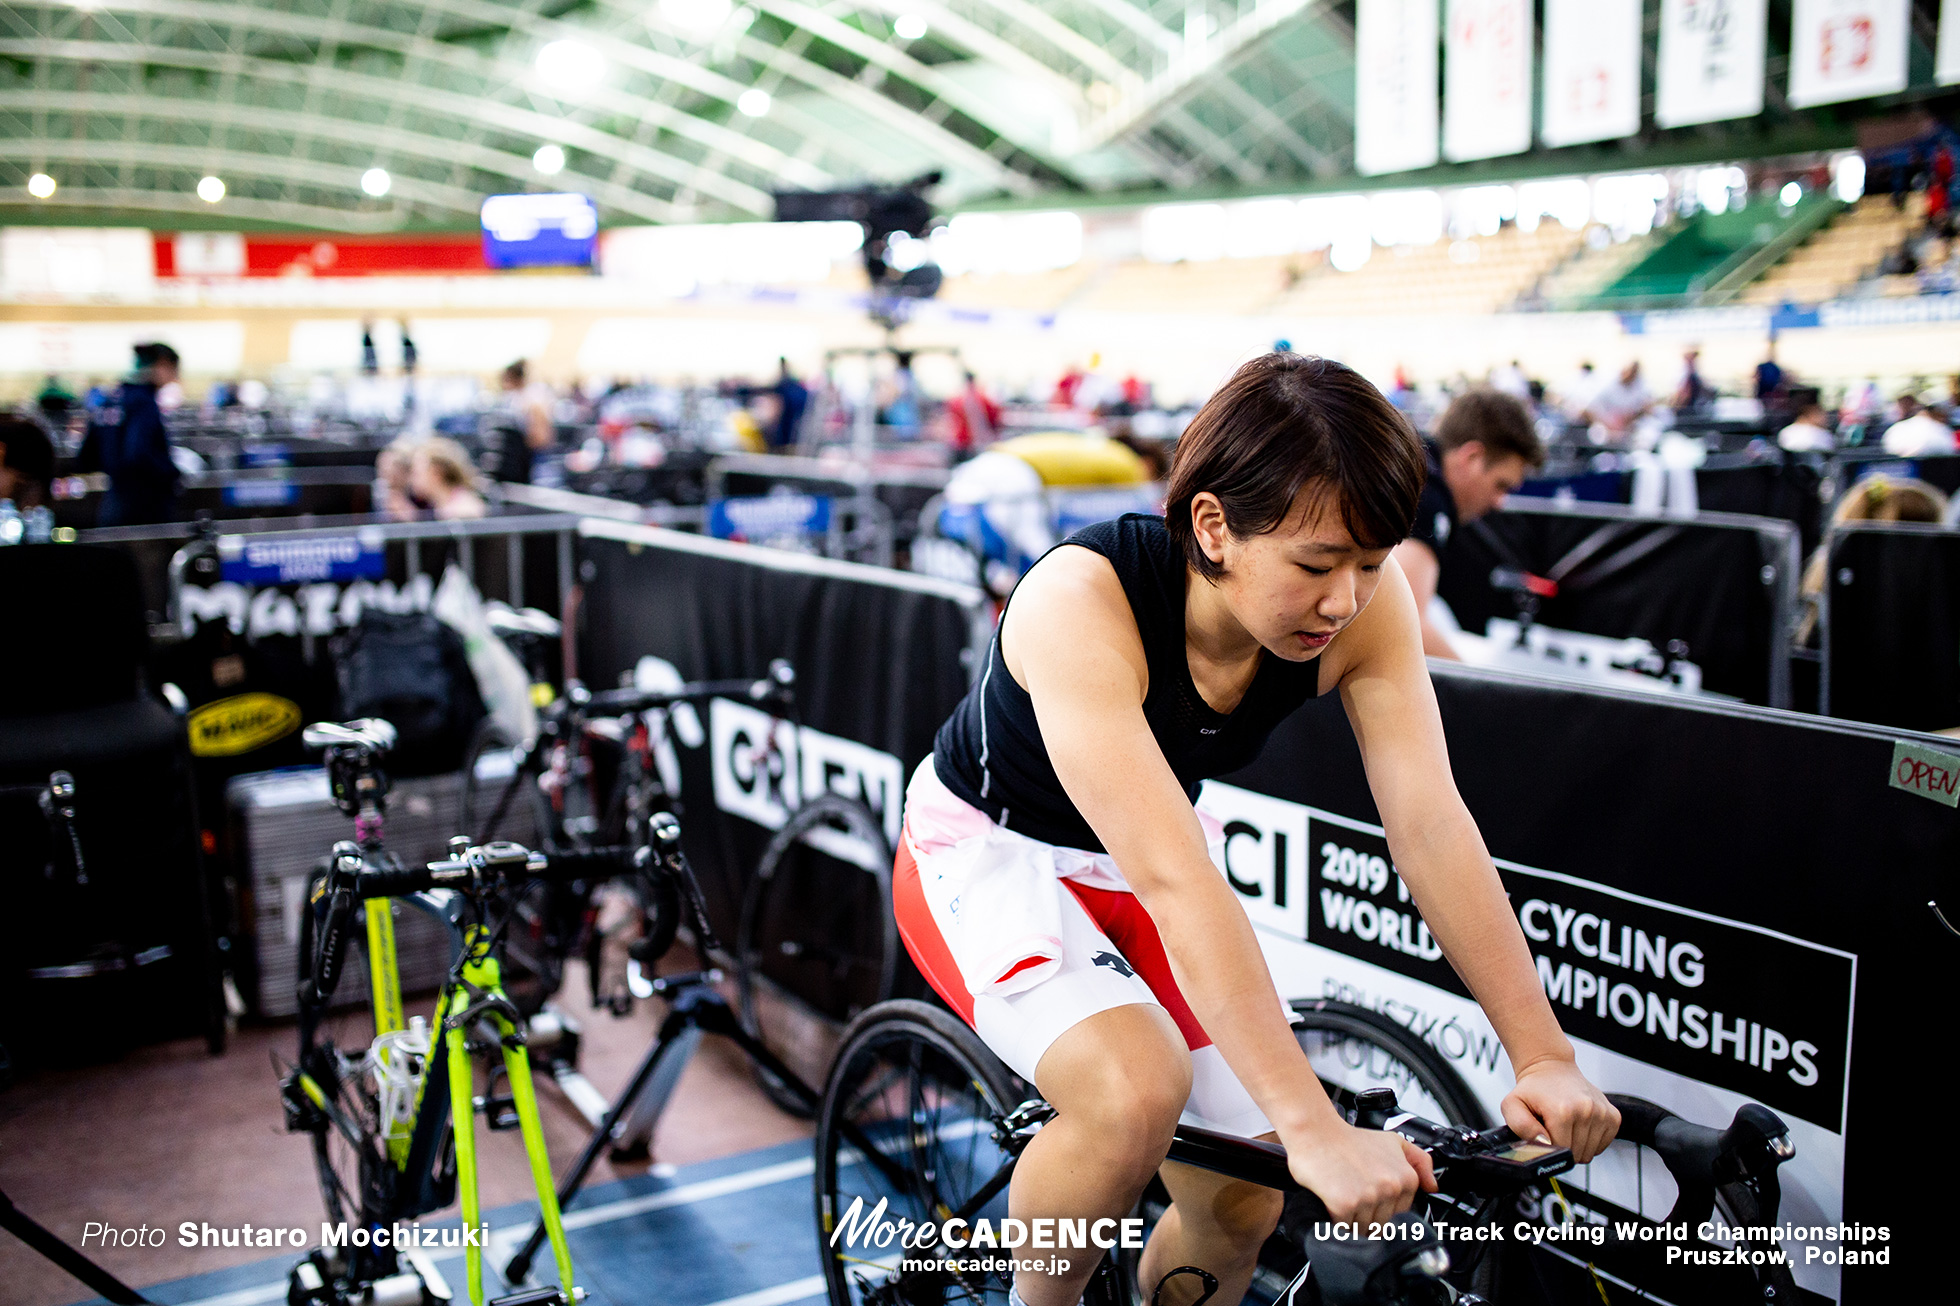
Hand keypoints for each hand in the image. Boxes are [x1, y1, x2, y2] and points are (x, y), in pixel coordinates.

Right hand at [1281, 1117, 1435, 1227]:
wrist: (1315, 1131)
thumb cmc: (1348, 1140)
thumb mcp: (1392, 1142)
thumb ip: (1419, 1161)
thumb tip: (1433, 1186)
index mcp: (1405, 1178)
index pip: (1399, 1217)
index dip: (1381, 1209)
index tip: (1368, 1195)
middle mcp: (1390, 1188)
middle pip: (1381, 1226)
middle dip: (1365, 1215)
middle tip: (1352, 1191)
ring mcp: (1368, 1197)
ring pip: (1362, 1230)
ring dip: (1350, 1220)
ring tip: (1342, 1193)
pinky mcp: (1345, 1204)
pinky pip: (1343, 1228)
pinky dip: (1334, 1219)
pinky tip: (1331, 1199)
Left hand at [1502, 1059, 1619, 1163]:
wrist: (1552, 1068)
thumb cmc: (1533, 1088)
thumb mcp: (1512, 1105)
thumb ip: (1521, 1127)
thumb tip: (1543, 1143)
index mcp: (1563, 1110)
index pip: (1560, 1152)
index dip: (1549, 1148)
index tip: (1544, 1134)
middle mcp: (1587, 1111)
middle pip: (1576, 1154)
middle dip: (1562, 1147)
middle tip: (1553, 1128)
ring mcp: (1602, 1113)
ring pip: (1589, 1153)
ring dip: (1576, 1144)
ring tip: (1565, 1125)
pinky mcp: (1613, 1116)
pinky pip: (1602, 1146)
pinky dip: (1590, 1141)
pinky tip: (1578, 1126)